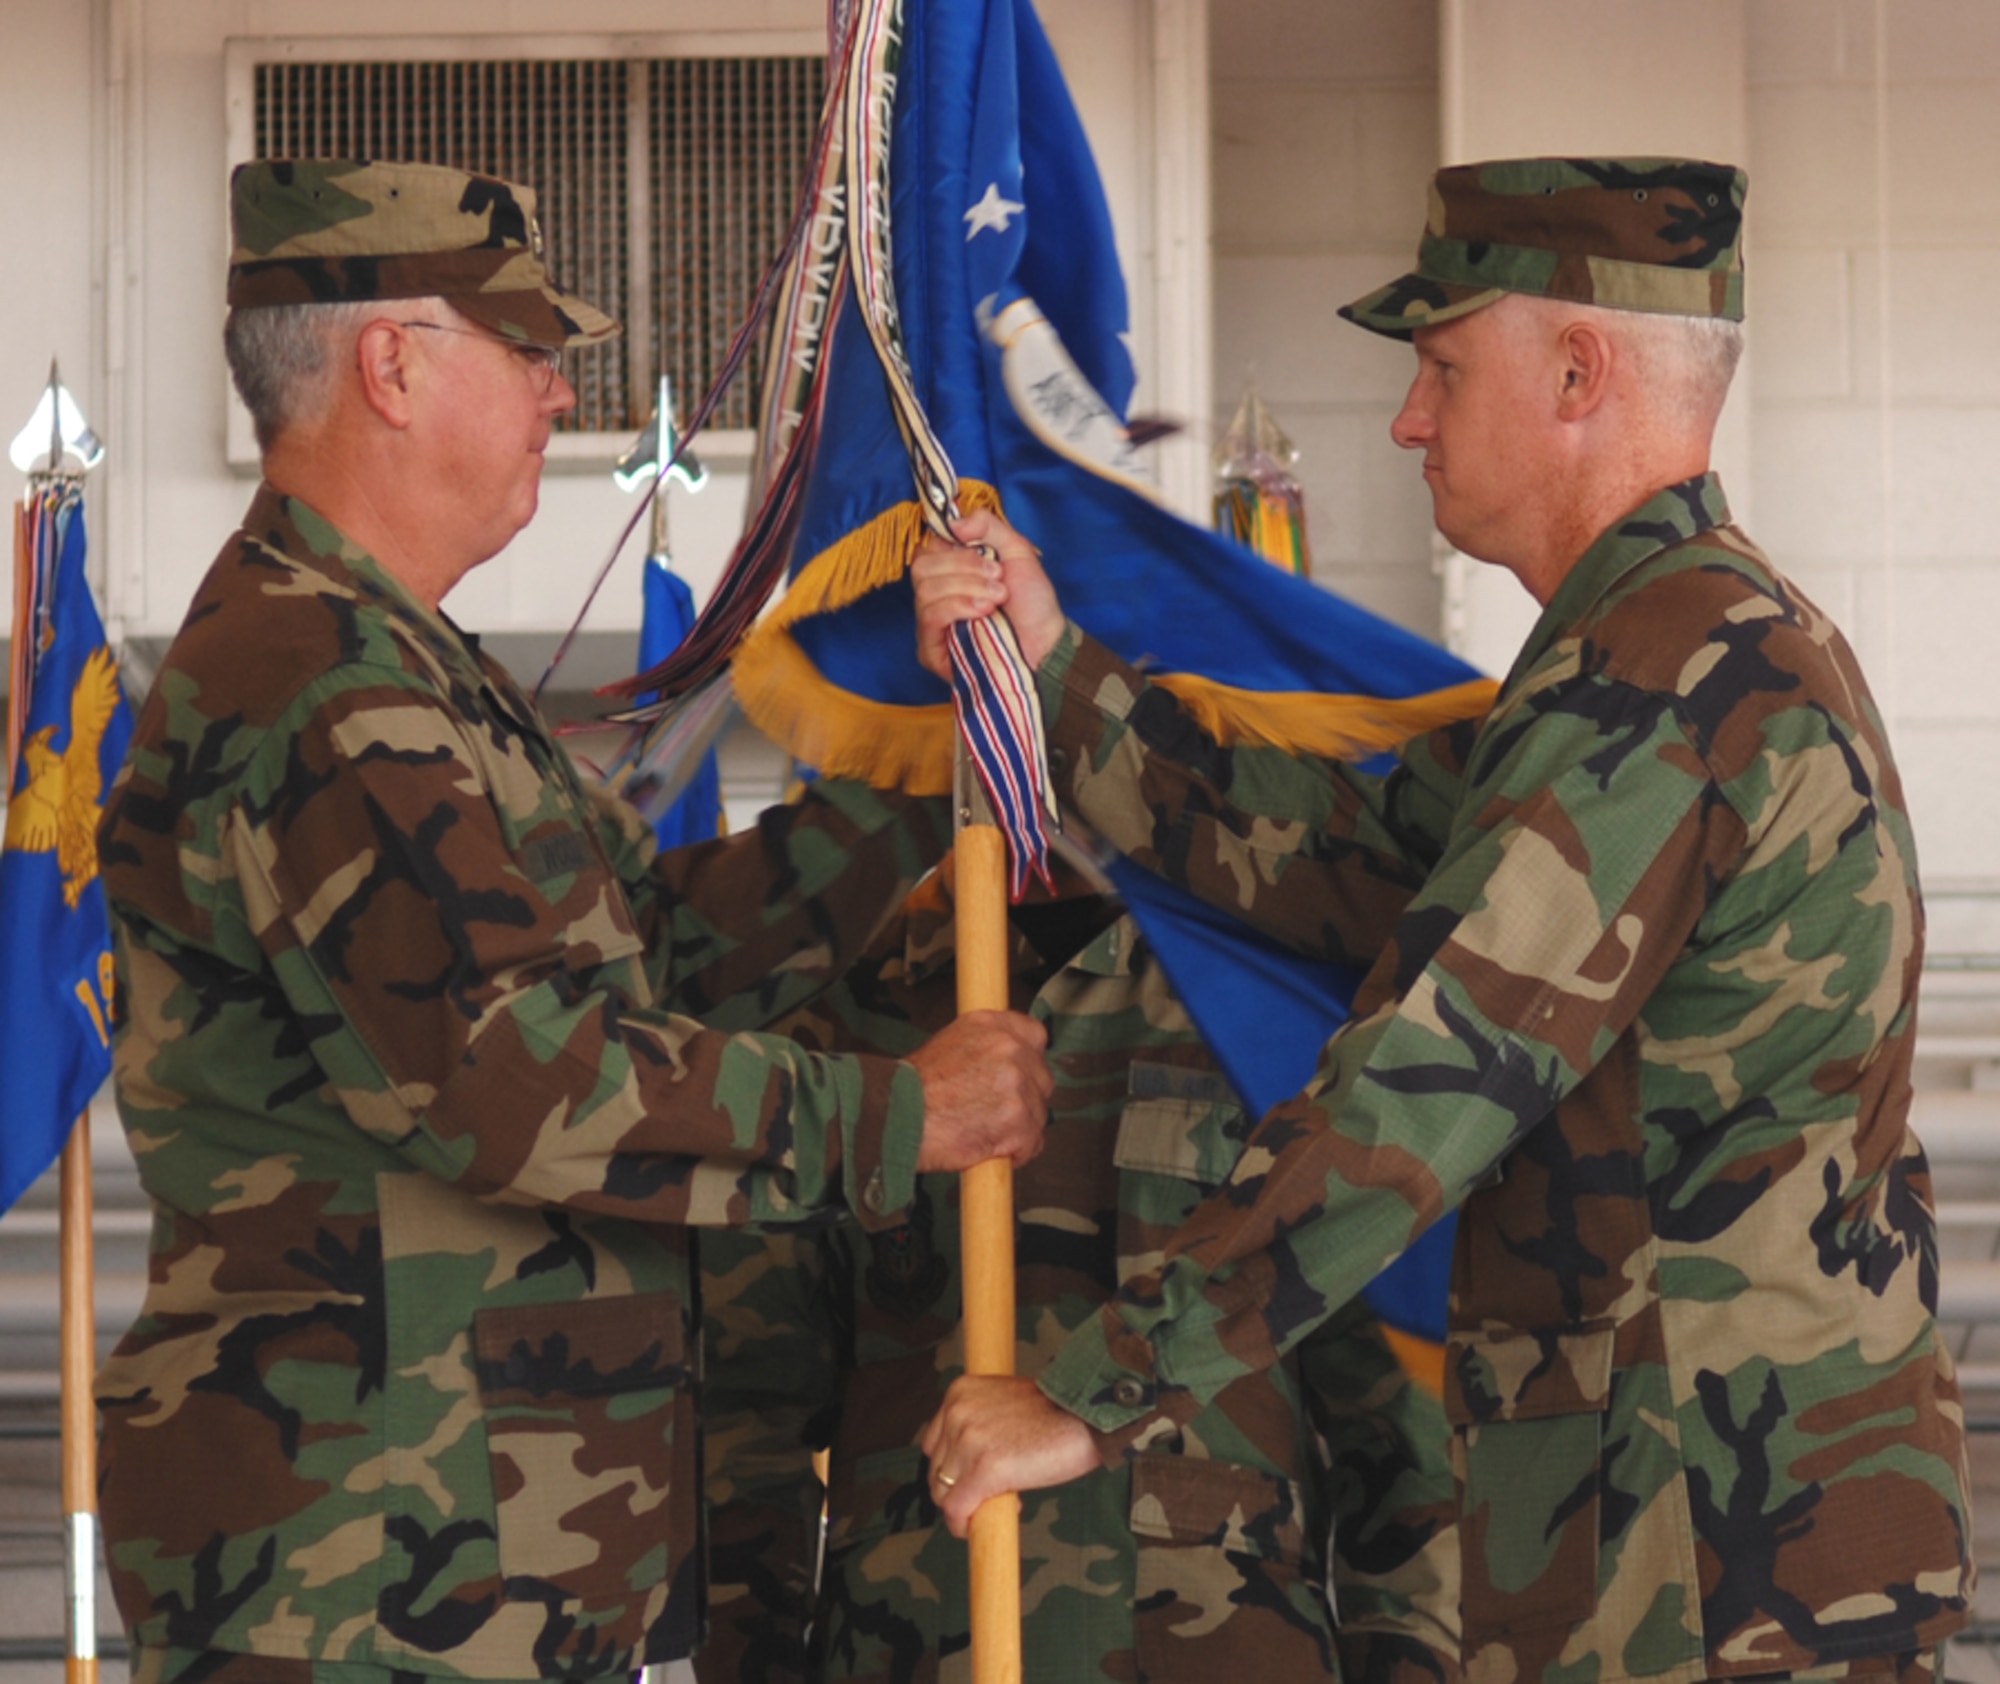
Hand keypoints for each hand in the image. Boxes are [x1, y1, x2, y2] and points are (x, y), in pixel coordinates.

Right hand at [909, 1010, 1052, 1171]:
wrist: (896, 1118)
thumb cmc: (911, 1090)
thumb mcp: (948, 1046)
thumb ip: (984, 1049)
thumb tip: (1006, 1064)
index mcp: (990, 1025)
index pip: (1035, 1035)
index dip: (1029, 1061)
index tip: (1020, 1075)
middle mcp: (1008, 1048)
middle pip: (1041, 1079)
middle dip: (1025, 1100)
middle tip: (995, 1113)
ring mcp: (1015, 1084)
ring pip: (1038, 1113)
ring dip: (1018, 1129)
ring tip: (985, 1133)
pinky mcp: (1017, 1120)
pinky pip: (1033, 1142)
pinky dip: (1016, 1153)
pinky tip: (991, 1149)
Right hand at [911, 509, 1064, 679]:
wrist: (1046, 641)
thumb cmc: (1032, 601)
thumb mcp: (1016, 550)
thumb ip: (987, 525)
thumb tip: (954, 522)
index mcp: (950, 571)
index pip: (927, 547)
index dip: (952, 545)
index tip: (986, 553)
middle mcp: (936, 595)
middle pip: (921, 566)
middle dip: (963, 567)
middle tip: (997, 578)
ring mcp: (931, 623)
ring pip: (925, 590)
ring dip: (966, 587)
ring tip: (997, 598)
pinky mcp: (931, 650)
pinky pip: (929, 617)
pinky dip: (957, 606)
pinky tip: (983, 611)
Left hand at [920, 1375, 1097, 1537]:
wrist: (1086, 1415)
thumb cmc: (1057, 1412)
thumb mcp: (1005, 1403)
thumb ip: (981, 1424)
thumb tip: (968, 1465)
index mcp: (960, 1391)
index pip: (935, 1444)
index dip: (954, 1468)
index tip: (973, 1479)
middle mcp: (957, 1412)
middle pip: (936, 1470)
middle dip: (959, 1490)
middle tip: (991, 1495)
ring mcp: (968, 1440)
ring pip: (943, 1493)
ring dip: (966, 1507)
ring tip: (998, 1503)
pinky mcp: (984, 1469)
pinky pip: (956, 1510)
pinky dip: (962, 1526)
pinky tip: (977, 1528)